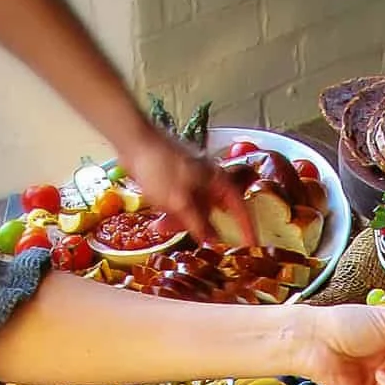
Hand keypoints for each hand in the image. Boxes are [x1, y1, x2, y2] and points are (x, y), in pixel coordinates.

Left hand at [123, 125, 254, 245]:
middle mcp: (209, 180)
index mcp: (218, 180)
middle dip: (200, 229)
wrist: (132, 140)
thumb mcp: (180, 202)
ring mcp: (192, 180)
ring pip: (194, 211)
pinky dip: (171, 214)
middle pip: (213, 213)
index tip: (251, 245)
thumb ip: (198, 224)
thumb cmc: (160, 166)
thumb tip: (212, 242)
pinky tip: (157, 223)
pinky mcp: (176, 181)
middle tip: (191, 242)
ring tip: (161, 227)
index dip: (247, 228)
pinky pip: (180, 204)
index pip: (240, 208)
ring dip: (179, 222)